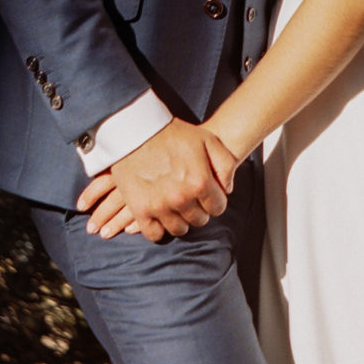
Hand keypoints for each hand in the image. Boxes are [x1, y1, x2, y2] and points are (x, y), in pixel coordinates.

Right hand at [77, 118, 229, 240]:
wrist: (136, 129)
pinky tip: (161, 215)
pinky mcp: (140, 210)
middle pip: (199, 220)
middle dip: (198, 209)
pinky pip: (155, 234)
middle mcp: (181, 198)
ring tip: (176, 205)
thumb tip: (227, 190)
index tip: (207, 193)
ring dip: (180, 219)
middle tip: (190, 196)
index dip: (214, 200)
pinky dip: (159, 228)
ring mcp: (160, 206)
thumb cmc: (173, 133)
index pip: (217, 208)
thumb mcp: (207, 139)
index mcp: (199, 182)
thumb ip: (225, 164)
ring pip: (179, 229)